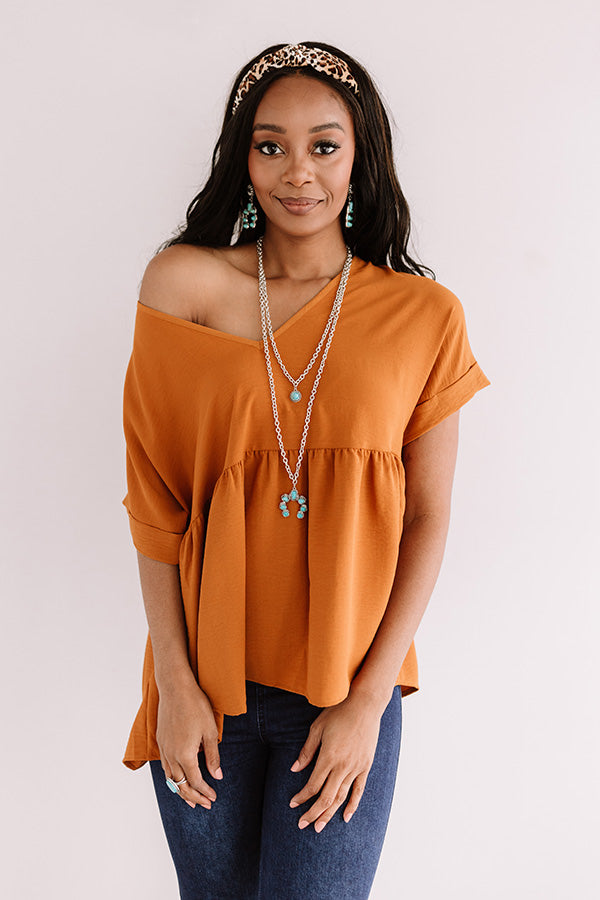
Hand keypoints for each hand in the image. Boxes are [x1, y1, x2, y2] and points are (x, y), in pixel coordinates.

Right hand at [156, 677, 222, 809]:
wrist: (176, 688)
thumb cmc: (196, 706)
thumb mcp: (210, 731)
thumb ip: (213, 756)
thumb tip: (217, 776)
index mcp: (185, 755)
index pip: (196, 782)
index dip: (205, 792)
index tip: (214, 798)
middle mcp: (171, 755)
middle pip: (181, 785)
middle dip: (193, 797)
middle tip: (205, 805)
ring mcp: (164, 749)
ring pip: (170, 778)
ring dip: (181, 790)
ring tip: (190, 799)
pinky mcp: (160, 741)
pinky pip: (164, 767)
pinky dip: (172, 777)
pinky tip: (177, 778)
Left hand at [288, 692, 382, 831]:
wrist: (365, 705)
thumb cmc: (338, 712)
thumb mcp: (318, 727)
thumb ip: (307, 751)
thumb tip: (294, 770)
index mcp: (329, 756)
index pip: (313, 785)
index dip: (302, 797)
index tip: (293, 804)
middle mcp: (343, 765)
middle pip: (326, 797)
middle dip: (313, 813)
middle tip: (302, 825)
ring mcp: (356, 767)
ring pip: (341, 797)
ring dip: (329, 814)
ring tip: (319, 827)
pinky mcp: (365, 766)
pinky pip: (358, 790)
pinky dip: (352, 805)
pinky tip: (345, 817)